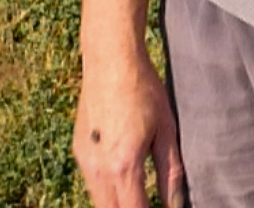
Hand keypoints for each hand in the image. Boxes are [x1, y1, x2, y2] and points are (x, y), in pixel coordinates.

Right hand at [74, 43, 183, 207]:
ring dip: (117, 205)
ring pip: (99, 202)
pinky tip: (122, 179)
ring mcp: (85, 160)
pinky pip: (91, 184)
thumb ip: (171, 172)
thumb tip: (175, 204)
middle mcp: (99, 169)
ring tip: (138, 196)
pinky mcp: (78, 150)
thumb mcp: (166, 130)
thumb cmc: (143, 90)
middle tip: (148, 203)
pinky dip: (106, 190)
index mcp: (124, 166)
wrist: (110, 59)